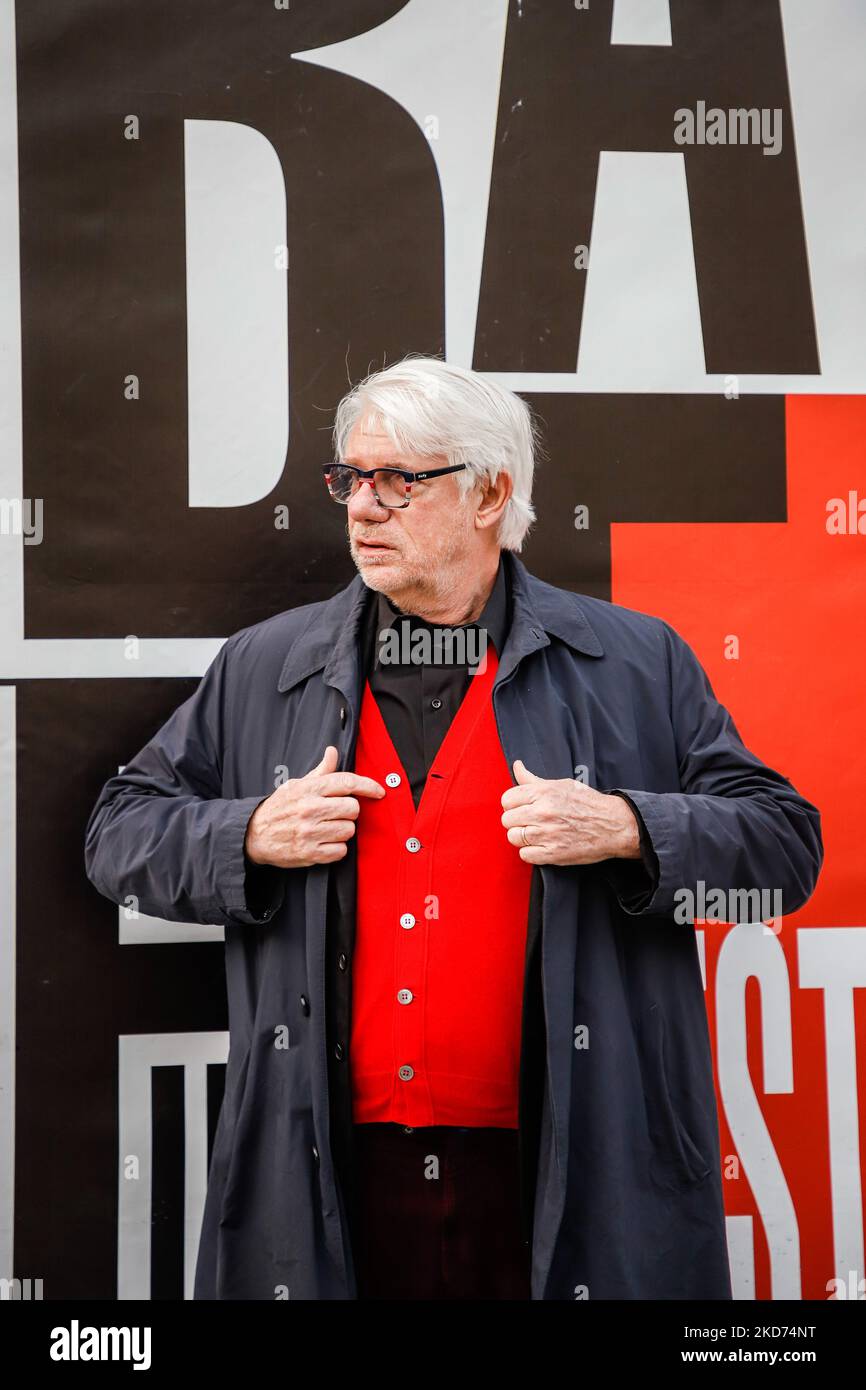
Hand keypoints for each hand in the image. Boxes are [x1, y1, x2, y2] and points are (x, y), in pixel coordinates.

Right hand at [244, 745, 384, 867]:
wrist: (253, 835)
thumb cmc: (279, 808)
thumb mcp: (296, 785)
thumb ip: (320, 771)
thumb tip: (333, 752)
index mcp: (309, 789)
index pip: (347, 782)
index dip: (368, 786)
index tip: (379, 791)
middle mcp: (310, 809)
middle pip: (353, 809)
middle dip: (350, 811)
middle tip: (338, 813)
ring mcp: (310, 832)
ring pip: (349, 830)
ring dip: (343, 830)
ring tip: (328, 828)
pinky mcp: (310, 854)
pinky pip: (341, 851)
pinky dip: (336, 848)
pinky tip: (324, 842)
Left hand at [501, 759, 641, 864]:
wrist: (614, 825)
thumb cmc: (588, 803)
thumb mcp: (561, 784)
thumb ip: (533, 779)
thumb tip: (517, 766)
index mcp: (543, 792)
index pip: (507, 799)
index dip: (513, 805)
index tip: (522, 808)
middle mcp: (543, 812)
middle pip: (507, 819)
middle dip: (517, 821)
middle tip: (531, 822)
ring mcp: (547, 834)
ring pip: (513, 837)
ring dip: (523, 837)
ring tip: (537, 834)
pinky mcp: (553, 853)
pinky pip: (525, 855)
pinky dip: (531, 852)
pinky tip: (543, 845)